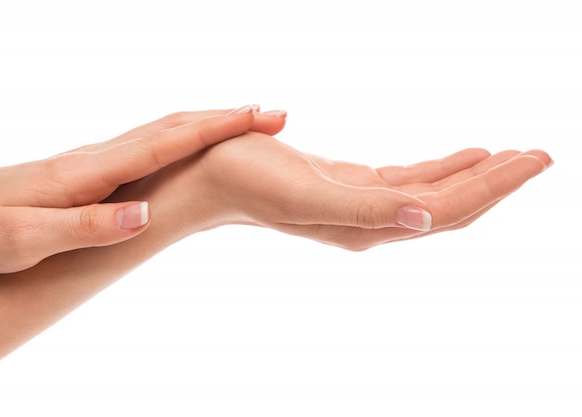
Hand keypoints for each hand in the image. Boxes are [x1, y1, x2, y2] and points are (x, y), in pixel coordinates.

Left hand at [0, 106, 286, 272]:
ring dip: (209, 124)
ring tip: (249, 123)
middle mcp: (98, 157)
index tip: (261, 114)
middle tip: (275, 115)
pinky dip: (183, 138)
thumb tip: (148, 214)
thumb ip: (88, 226)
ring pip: (163, 132)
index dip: (218, 128)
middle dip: (227, 118)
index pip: (167, 142)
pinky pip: (149, 147)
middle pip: (174, 126)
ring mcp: (95, 161)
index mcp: (90, 171)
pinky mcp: (91, 171)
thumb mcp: (24, 241)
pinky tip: (193, 145)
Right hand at [142, 132, 550, 250]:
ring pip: (436, 193)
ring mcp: (363, 205)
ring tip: (514, 154)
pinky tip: (463, 156)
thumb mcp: (308, 193)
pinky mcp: (351, 187)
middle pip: (452, 205)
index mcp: (368, 226)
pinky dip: (443, 168)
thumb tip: (424, 218)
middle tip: (543, 154)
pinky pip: (411, 180)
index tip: (536, 158)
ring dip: (476, 175)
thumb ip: (366, 208)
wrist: (210, 179)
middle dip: (499, 181)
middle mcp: (373, 221)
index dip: (495, 186)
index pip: (448, 210)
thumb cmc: (249, 182)